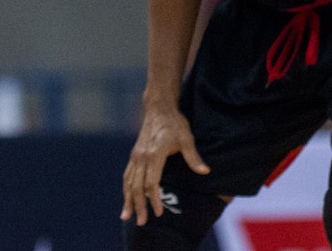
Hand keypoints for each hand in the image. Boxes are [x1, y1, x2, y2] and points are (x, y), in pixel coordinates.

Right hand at [121, 105, 209, 225]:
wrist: (158, 108)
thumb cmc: (174, 124)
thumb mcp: (186, 138)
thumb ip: (193, 157)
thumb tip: (205, 171)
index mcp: (154, 154)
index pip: (151, 182)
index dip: (154, 200)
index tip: (158, 213)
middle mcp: (141, 156)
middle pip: (137, 186)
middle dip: (138, 205)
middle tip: (141, 222)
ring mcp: (136, 156)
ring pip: (129, 182)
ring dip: (128, 199)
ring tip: (126, 216)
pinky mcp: (134, 155)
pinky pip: (127, 175)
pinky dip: (126, 189)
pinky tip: (126, 198)